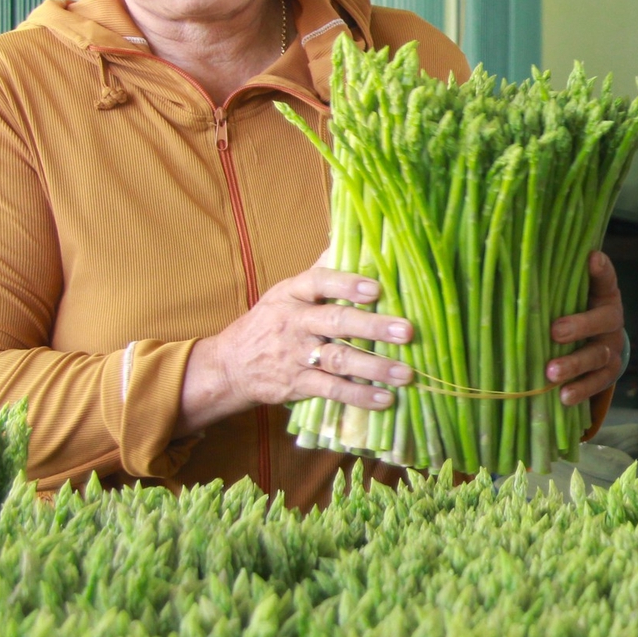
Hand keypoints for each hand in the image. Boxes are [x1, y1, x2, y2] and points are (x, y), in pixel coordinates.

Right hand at [181, 266, 414, 434]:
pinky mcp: (297, 384)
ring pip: (338, 359)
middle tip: (407, 331)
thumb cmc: (271, 322)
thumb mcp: (287, 292)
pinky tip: (384, 399)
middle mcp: (295, 322)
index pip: (319, 282)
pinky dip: (358, 395)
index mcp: (293, 293)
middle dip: (373, 327)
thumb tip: (347, 237)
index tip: (376, 288)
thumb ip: (320, 271)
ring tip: (405, 373)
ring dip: (374, 367)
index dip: (347, 284)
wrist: (229, 365)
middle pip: (335, 322)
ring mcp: (296, 355)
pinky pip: (330, 389)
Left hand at [544, 251, 625, 407]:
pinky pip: (597, 383)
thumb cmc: (572, 312)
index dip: (601, 269)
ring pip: (598, 356)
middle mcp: (612, 320)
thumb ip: (554, 284)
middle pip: (603, 320)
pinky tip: (563, 397)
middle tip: (556, 332)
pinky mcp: (608, 373)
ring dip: (574, 364)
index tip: (591, 259)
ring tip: (551, 372)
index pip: (606, 278)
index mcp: (604, 295)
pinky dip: (581, 390)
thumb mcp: (568, 296)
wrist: (595, 344)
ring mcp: (611, 348)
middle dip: (580, 326)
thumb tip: (518, 266)